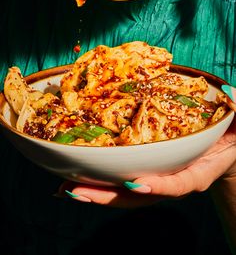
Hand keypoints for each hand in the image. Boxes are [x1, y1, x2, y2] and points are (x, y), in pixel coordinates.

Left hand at [59, 86, 235, 207]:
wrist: (224, 143)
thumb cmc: (230, 131)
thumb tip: (232, 94)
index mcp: (198, 171)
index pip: (179, 184)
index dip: (159, 186)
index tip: (135, 182)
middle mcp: (174, 178)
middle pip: (141, 195)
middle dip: (109, 196)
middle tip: (77, 193)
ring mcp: (159, 176)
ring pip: (127, 192)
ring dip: (98, 192)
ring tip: (68, 190)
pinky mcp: (149, 168)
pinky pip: (124, 178)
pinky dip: (102, 180)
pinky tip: (78, 177)